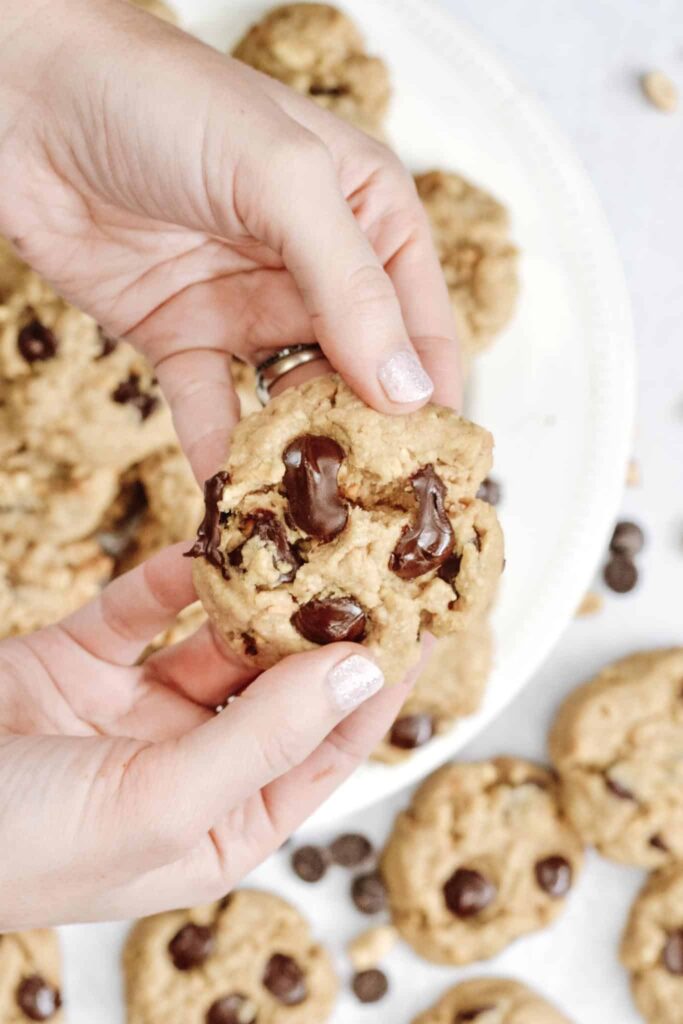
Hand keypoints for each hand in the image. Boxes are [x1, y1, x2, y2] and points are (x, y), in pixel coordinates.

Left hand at [0, 0, 459, 481]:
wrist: (29, 98)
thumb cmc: (166, 102)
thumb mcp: (283, 180)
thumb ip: (351, 286)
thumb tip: (407, 391)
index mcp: (370, 218)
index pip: (422, 326)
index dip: (432, 399)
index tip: (437, 471)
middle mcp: (317, 271)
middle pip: (362, 377)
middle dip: (367, 442)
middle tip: (373, 512)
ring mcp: (250, 307)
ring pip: (290, 402)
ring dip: (299, 456)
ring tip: (308, 519)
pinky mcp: (183, 337)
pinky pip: (211, 409)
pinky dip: (221, 453)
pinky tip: (232, 495)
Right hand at [0, 544, 414, 929]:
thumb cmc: (15, 844)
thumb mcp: (156, 804)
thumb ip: (262, 737)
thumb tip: (357, 671)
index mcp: (221, 825)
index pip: (326, 747)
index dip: (378, 684)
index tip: (423, 617)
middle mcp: (189, 766)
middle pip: (278, 684)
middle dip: (324, 623)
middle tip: (375, 556)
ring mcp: (134, 711)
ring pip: (216, 637)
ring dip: (257, 589)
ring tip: (310, 529)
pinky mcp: (82, 662)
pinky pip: (144, 607)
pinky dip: (176, 573)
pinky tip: (214, 533)